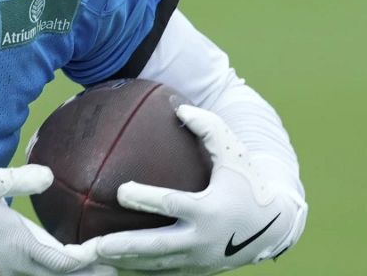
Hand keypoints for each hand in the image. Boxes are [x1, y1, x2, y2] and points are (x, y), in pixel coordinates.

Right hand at [0, 165, 113, 275]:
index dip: (93, 258)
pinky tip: (59, 269)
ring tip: (98, 271)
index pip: (68, 261)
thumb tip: (51, 176)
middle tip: (118, 268)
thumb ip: (21, 179)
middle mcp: (20, 268)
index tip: (109, 247)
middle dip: (93, 275)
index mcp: (21, 245)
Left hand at [88, 105, 306, 274]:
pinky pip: (162, 274)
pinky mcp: (198, 271)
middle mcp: (203, 240)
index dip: (146, 198)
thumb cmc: (248, 181)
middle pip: (156, 246)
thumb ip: (208, 128)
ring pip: (155, 265)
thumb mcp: (234, 152)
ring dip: (123, 263)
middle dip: (124, 246)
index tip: (120, 191)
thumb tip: (177, 107)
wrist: (275, 225)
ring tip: (91, 260)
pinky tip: (109, 268)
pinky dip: (137, 271)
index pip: (172, 204)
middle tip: (93, 245)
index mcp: (210, 209)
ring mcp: (200, 260)